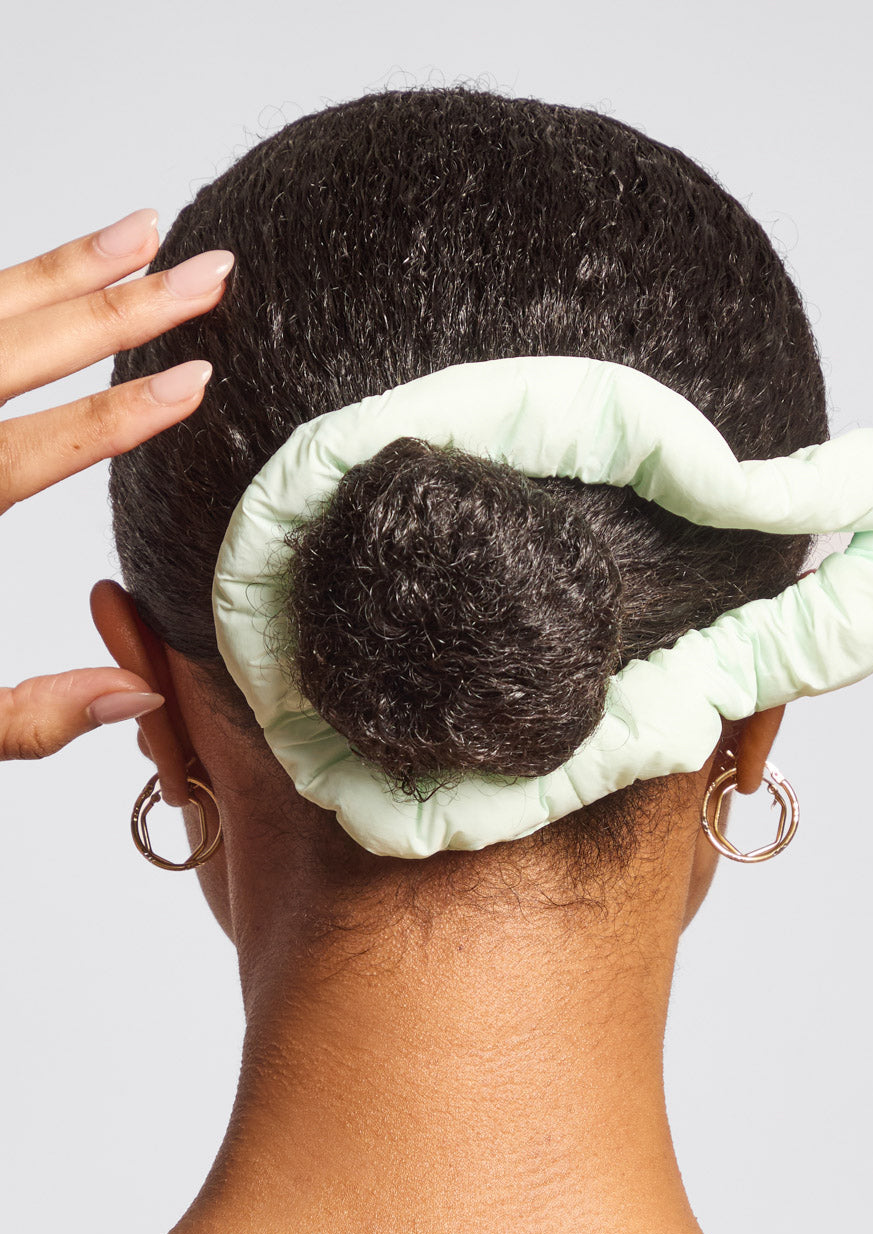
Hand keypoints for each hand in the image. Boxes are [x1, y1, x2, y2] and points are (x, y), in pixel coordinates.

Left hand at [0, 209, 233, 758]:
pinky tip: (37, 269)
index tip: (198, 377)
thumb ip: (25, 715)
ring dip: (59, 271)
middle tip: (207, 271)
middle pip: (5, 353)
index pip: (35, 451)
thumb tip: (136, 695)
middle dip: (121, 307)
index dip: (123, 414)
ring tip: (140, 234)